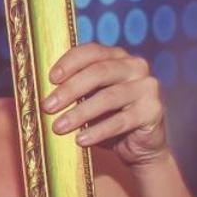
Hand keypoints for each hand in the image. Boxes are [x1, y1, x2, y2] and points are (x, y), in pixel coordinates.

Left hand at [44, 43, 168, 166]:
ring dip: (79, 113)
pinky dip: (98, 131)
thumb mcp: (88, 99)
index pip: (91, 51)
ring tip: (58, 127)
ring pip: (108, 97)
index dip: (69, 62)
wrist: (138, 145)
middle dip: (69, 90)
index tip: (50, 79)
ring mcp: (147, 88)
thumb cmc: (107, 118)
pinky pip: (121, 121)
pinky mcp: (153, 111)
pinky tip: (81, 140)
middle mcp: (135, 67)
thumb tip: (42, 93)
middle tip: (47, 107)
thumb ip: (73, 90)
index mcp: (117, 57)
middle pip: (98, 72)